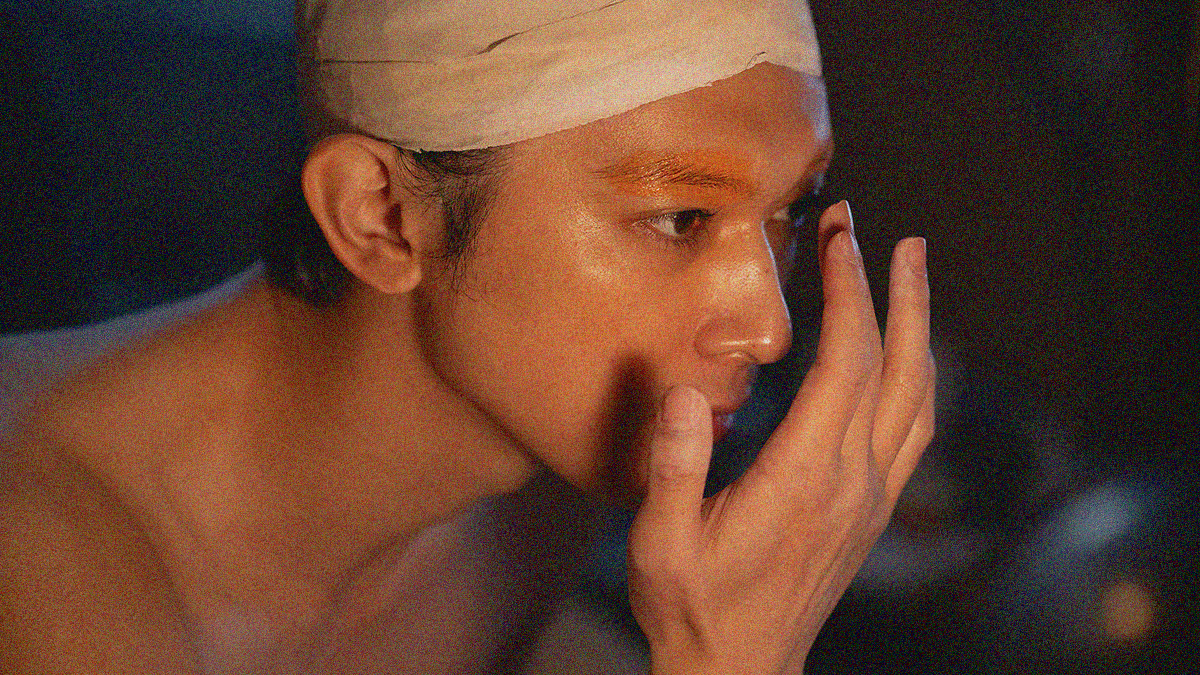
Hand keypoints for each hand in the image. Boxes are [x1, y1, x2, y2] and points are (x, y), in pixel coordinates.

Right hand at [627, 201, 934, 674]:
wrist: (740, 671)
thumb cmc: (691, 606)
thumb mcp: (660, 543)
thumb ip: (672, 467)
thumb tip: (684, 392)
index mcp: (805, 478)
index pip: (845, 364)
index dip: (848, 293)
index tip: (840, 238)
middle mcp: (853, 481)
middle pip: (896, 367)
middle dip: (893, 291)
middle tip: (885, 233)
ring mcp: (872, 497)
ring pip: (919, 396)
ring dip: (920, 327)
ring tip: (912, 271)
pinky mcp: (873, 510)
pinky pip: (915, 428)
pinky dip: (920, 376)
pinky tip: (909, 352)